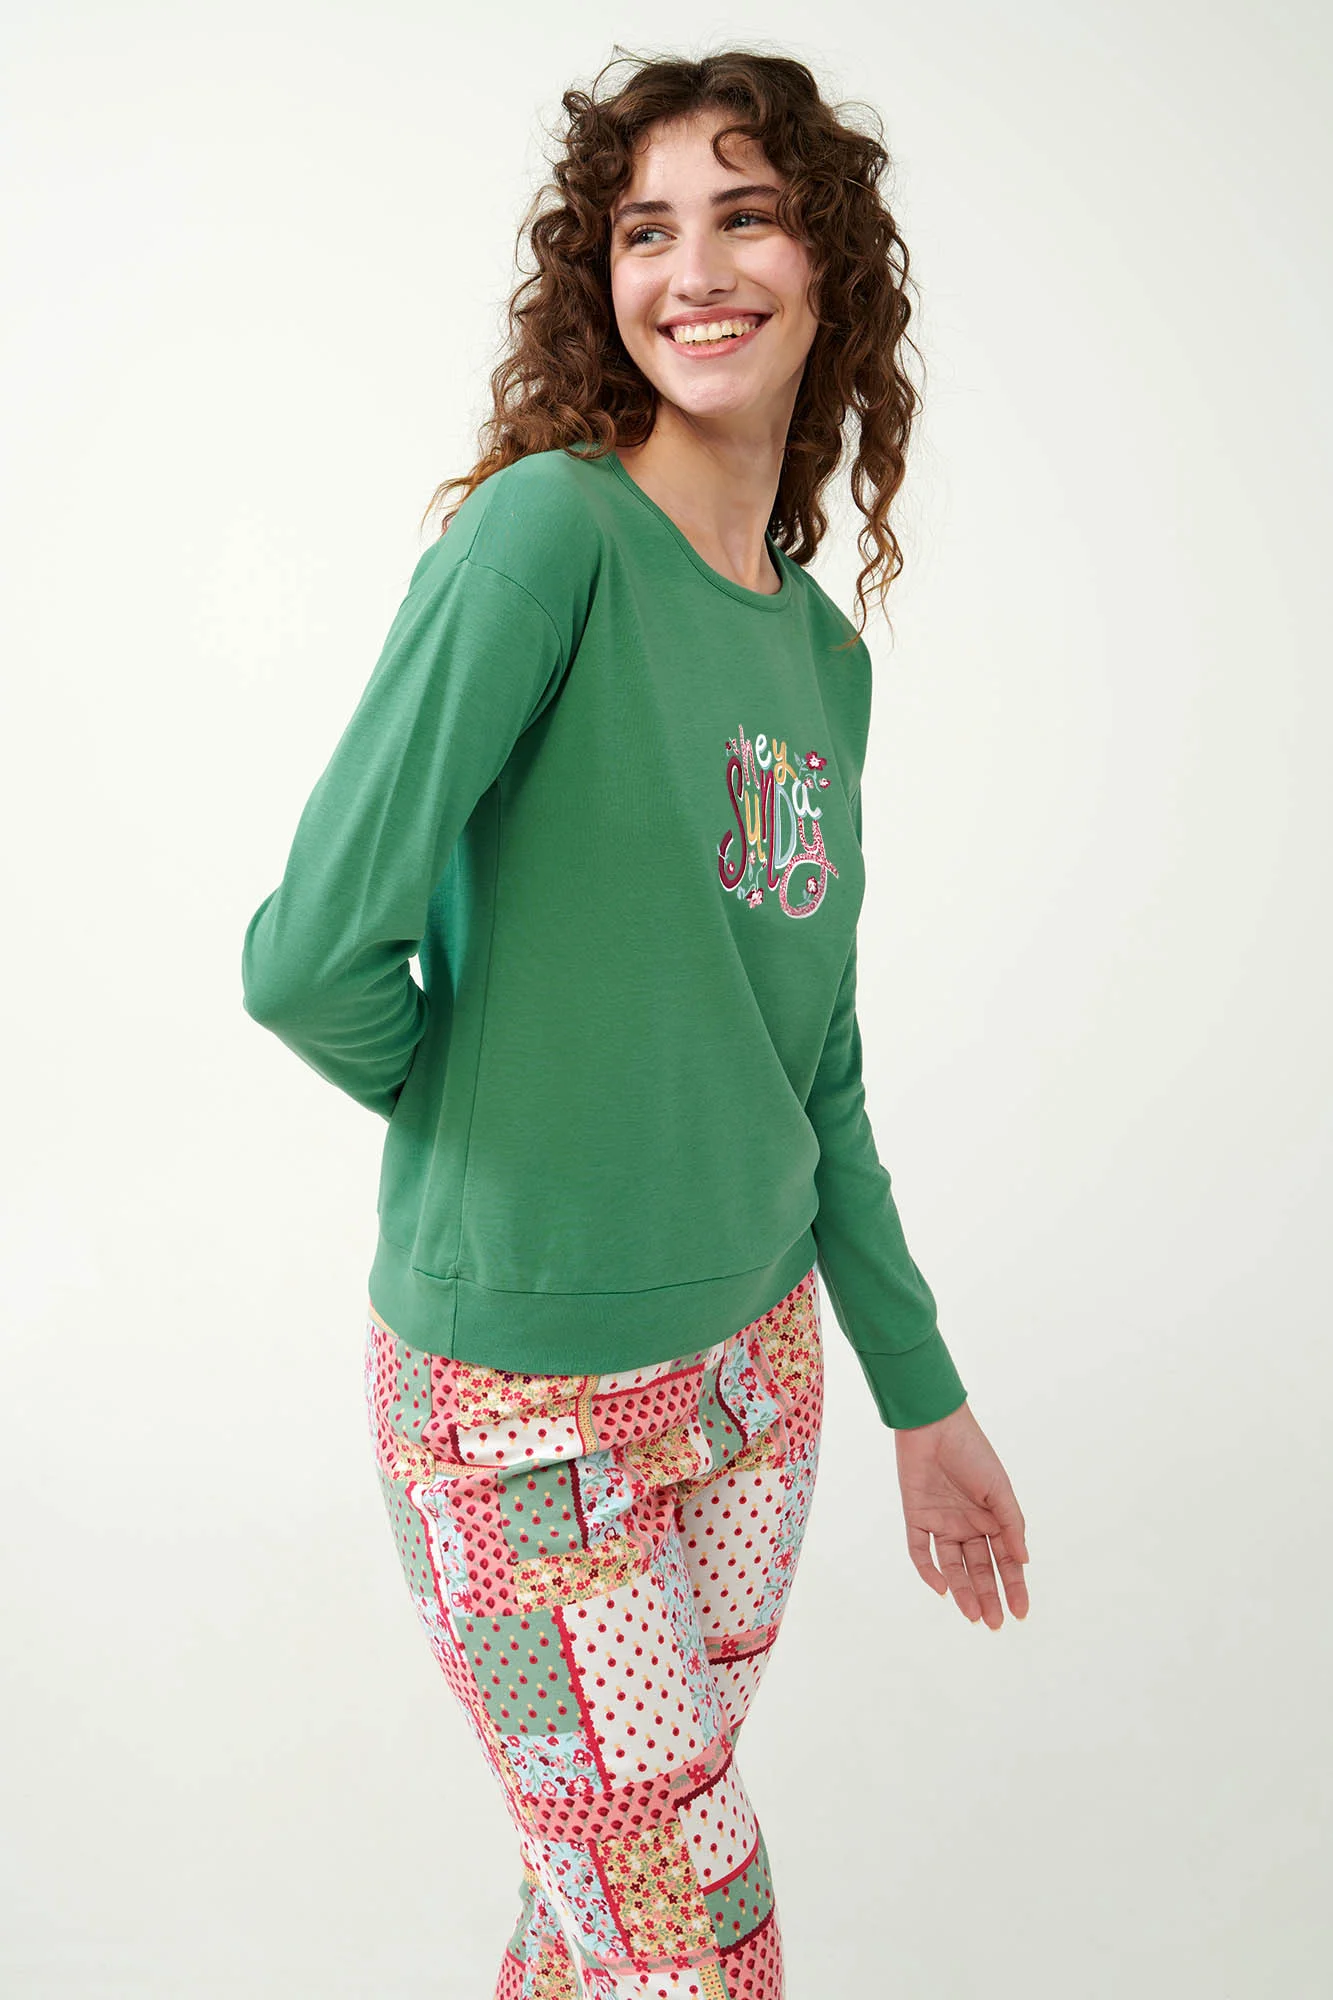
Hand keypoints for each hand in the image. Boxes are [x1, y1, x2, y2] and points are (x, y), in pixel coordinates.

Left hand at [894, 1400, 1028, 1627]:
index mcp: (992, 1518)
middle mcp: (967, 1525)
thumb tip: (1025, 1561)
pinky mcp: (916, 1517)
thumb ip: (1011, 1524)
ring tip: (974, 1615)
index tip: (1021, 1612)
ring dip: (962, 1590)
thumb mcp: (999, 1488)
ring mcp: (941, 1522)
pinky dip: (929, 1570)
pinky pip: (921, 1550)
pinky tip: (941, 1589)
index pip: (1006, 1560)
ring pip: (952, 1566)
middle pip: (979, 1569)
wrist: (934, 1425)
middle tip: (996, 1623)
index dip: (1014, 1586)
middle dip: (988, 1596)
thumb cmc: (973, 1451)